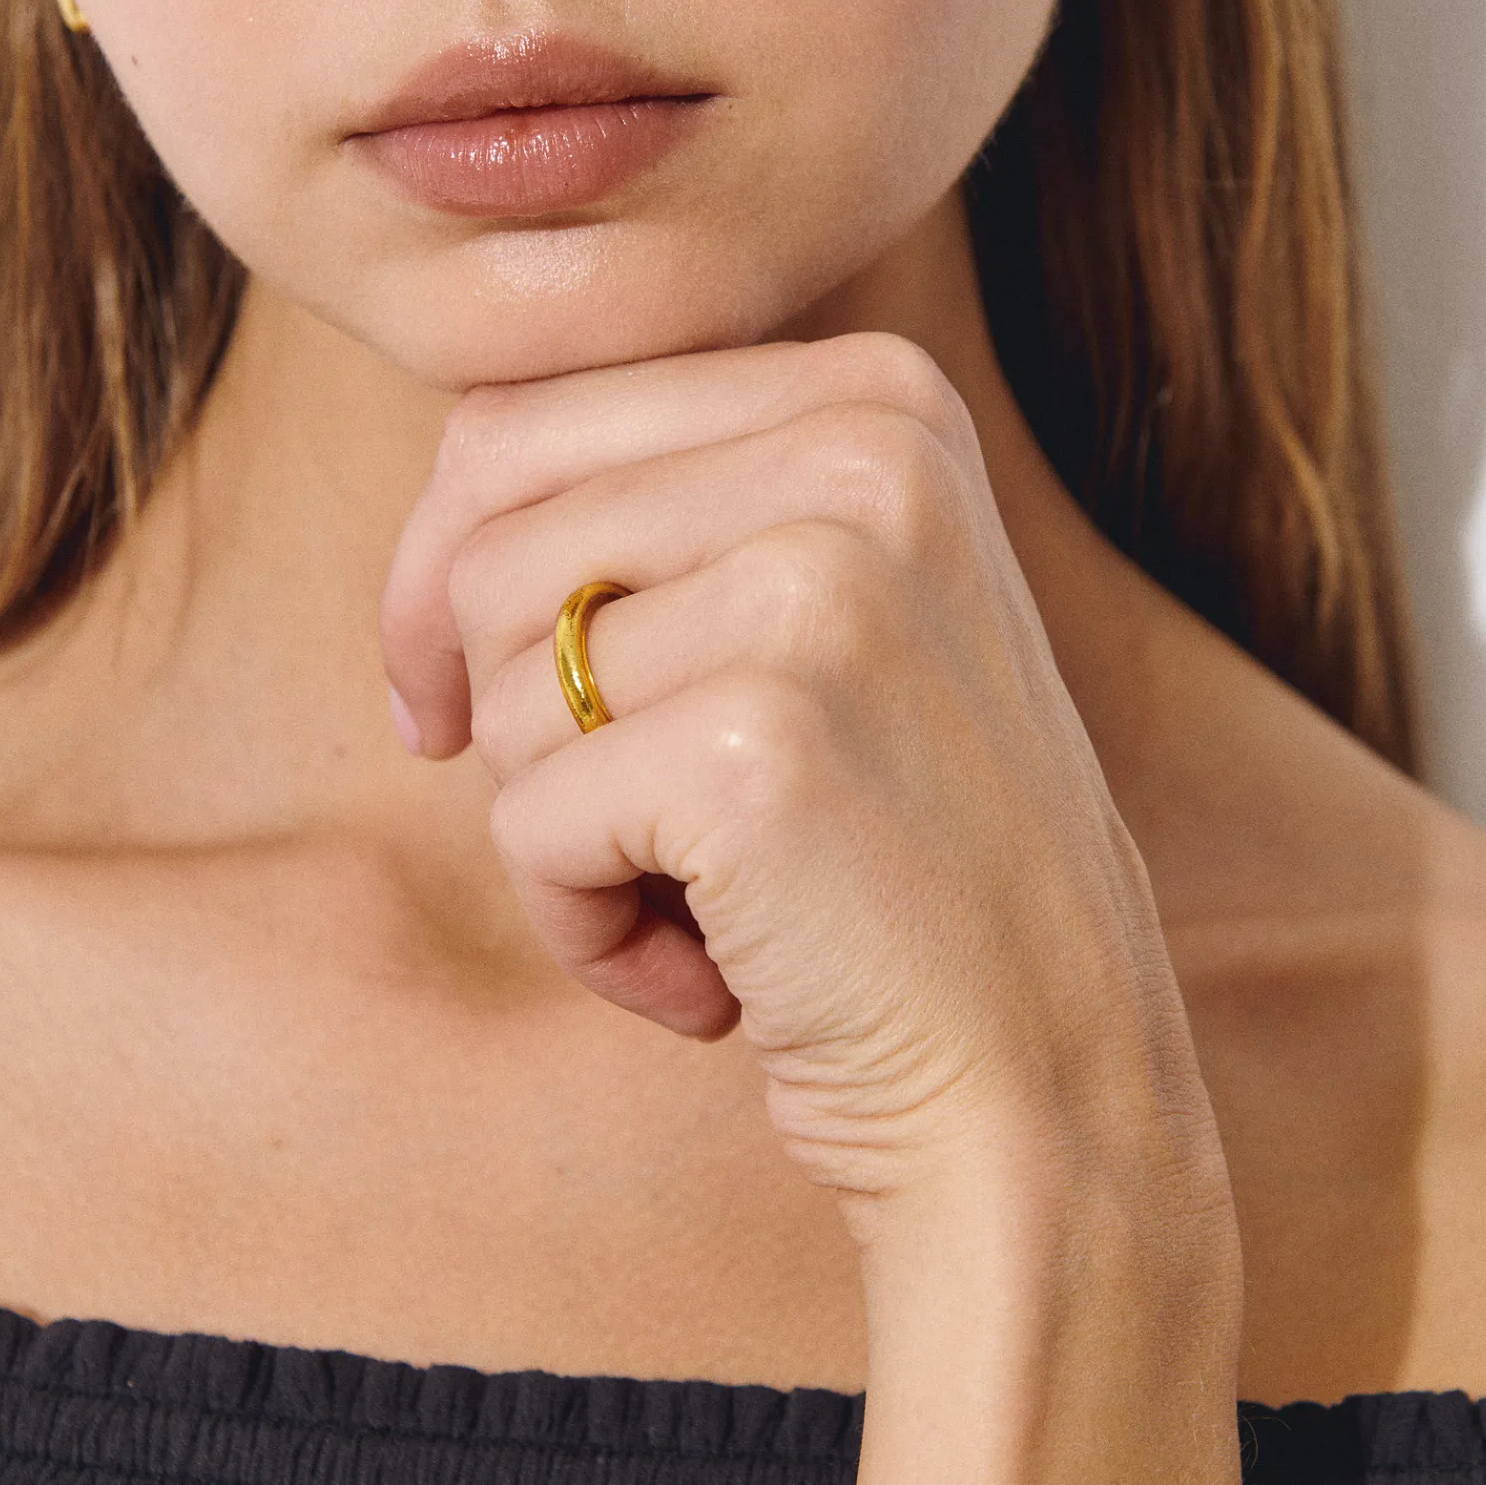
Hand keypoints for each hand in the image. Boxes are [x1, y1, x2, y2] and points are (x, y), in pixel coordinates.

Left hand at [382, 333, 1212, 1204]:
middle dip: (506, 710)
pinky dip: (581, 928)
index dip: (442, 574)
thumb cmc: (892, 866)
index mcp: (876, 395)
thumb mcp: (816, 622)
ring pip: (506, 686)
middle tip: (626, 821)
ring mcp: (822, 590)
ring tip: (706, 897)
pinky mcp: (762, 746)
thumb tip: (435, 532)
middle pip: (493, 547)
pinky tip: (710, 977)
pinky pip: (531, 820)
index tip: (457, 700)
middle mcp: (865, 452)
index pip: (523, 421)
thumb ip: (664, 520)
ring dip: (559, 832)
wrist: (1050, 1088)